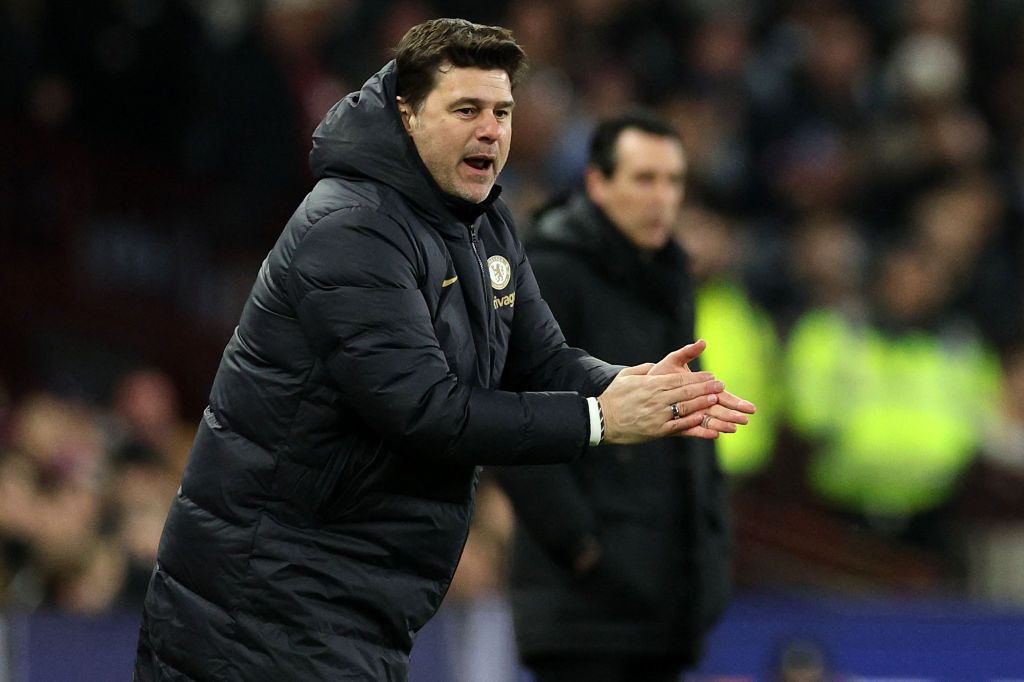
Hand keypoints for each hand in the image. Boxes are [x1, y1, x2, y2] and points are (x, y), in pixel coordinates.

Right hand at [597, 364, 723, 443]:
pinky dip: (692, 422)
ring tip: (717, 399)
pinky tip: (703, 418)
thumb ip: (643, 370)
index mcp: (650, 384)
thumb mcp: (626, 377)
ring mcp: (657, 415)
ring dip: (703, 403)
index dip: (697, 378)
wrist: (601, 419)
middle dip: (706, 388)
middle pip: (686, 392)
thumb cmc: (613, 397)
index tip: (711, 376)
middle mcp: (656, 399)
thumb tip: (654, 365)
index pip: (679, 379)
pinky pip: (678, 426)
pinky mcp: (656, 431)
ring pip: (685, 408)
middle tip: (721, 385)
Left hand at [648, 340, 756, 438]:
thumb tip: (702, 341)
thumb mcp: (674, 361)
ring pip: (710, 421)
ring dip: (722, 424)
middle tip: (747, 420)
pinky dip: (704, 432)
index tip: (749, 407)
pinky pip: (693, 429)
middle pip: (720, 410)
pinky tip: (715, 435)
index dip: (736, 402)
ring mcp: (689, 414)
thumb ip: (688, 352)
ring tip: (734, 428)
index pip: (723, 396)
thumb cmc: (661, 373)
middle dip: (733, 415)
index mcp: (701, 389)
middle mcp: (698, 403)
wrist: (643, 387)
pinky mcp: (678, 423)